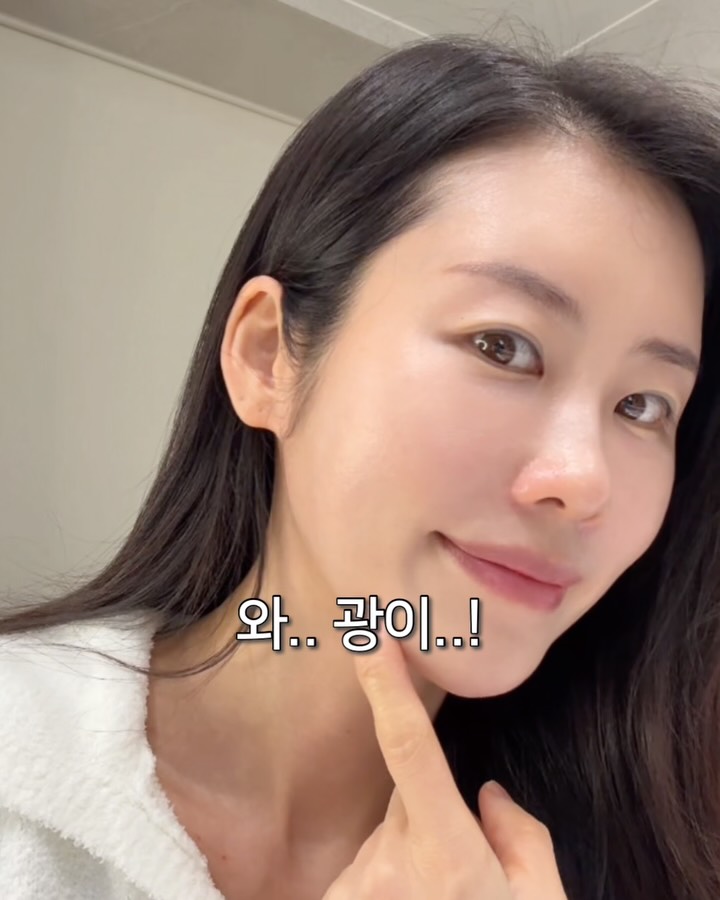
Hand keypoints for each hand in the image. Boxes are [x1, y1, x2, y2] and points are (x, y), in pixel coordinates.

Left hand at [322, 634, 567, 898]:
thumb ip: (524, 839)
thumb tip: (488, 797)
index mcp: (448, 856)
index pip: (410, 749)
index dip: (388, 688)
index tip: (372, 640)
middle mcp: (391, 866)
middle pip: (405, 801)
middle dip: (429, 815)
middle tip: (463, 873)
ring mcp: (356, 889)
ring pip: (386, 838)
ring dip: (409, 857)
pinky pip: (365, 871)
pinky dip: (388, 883)